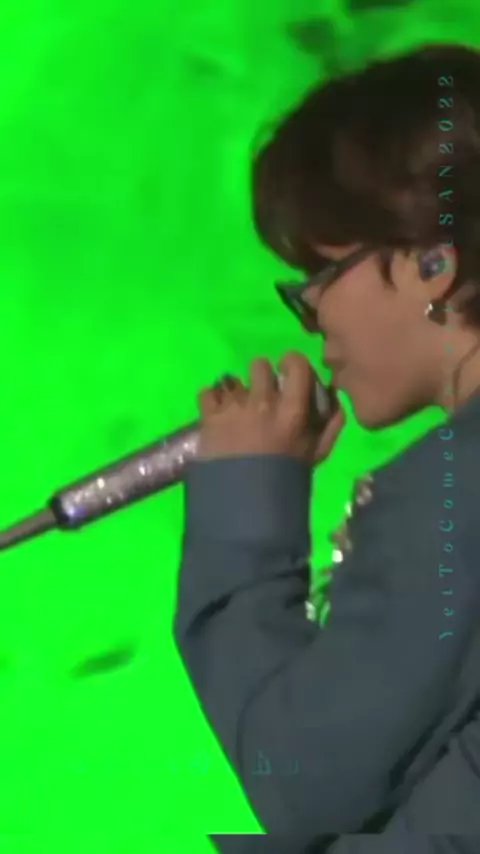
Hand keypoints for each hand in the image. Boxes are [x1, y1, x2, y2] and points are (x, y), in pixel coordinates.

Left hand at [197, 351, 344, 464]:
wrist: (246, 504)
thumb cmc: (286, 478)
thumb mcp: (317, 453)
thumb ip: (331, 423)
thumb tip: (334, 397)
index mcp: (292, 409)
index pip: (296, 364)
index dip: (291, 363)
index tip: (287, 371)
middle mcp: (262, 402)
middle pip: (259, 365)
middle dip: (260, 376)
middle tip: (260, 394)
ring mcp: (233, 407)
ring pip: (231, 378)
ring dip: (235, 392)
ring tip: (235, 409)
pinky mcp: (209, 417)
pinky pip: (207, 392)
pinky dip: (211, 401)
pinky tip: (216, 414)